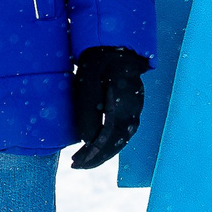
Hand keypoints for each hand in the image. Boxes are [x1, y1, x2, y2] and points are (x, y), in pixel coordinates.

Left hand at [70, 44, 146, 169]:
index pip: (108, 139)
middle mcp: (133, 111)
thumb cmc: (99, 61)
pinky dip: (110, 143)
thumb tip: (87, 141)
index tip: (77, 163)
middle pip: (116, 143)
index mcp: (122, 104)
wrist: (116, 46)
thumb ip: (87, 110)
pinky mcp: (132, 108)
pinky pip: (122, 131)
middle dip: (95, 158)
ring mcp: (135, 109)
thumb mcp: (87, 81)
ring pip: (120, 139)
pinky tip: (96, 146)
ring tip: (82, 159)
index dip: (93, 154)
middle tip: (75, 165)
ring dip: (102, 152)